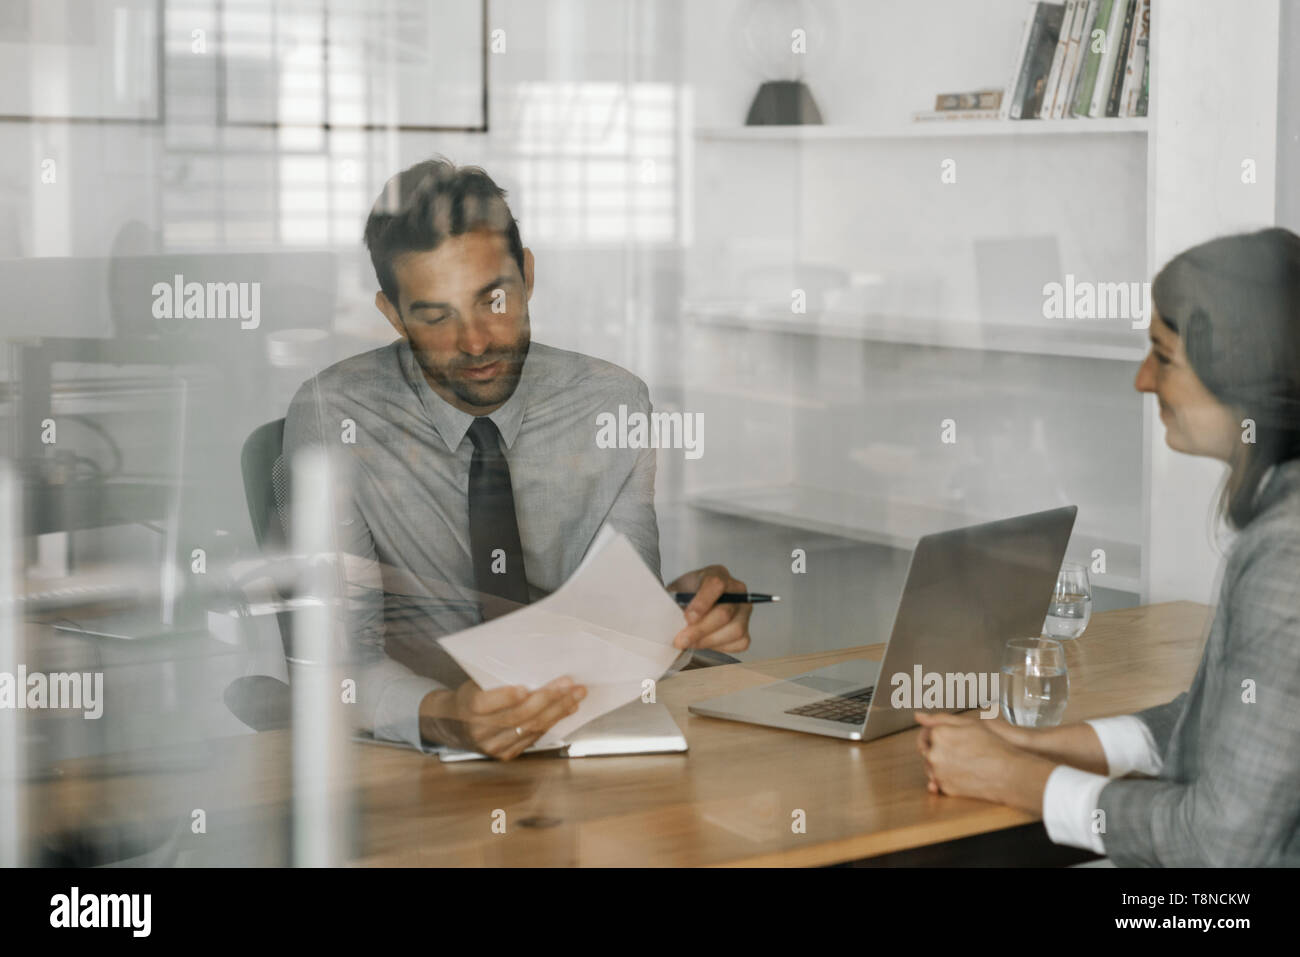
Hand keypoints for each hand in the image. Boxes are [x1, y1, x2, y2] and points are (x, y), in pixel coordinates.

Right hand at [453, 676, 585, 760]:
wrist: (454, 724)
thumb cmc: (471, 696)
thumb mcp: (475, 684)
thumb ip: (498, 681)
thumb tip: (535, 668)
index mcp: (467, 707)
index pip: (484, 703)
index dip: (505, 697)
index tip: (525, 688)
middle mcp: (479, 731)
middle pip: (516, 716)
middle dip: (547, 699)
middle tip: (569, 685)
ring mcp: (493, 746)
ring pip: (529, 728)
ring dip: (557, 711)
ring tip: (576, 695)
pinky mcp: (505, 754)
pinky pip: (533, 738)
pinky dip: (552, 722)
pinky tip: (566, 709)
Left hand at [665, 564, 751, 653]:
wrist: (687, 606)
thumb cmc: (681, 597)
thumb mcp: (674, 593)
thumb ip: (674, 603)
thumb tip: (677, 622)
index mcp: (718, 574)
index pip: (717, 584)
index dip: (702, 603)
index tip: (688, 617)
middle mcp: (737, 590)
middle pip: (725, 612)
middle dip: (701, 629)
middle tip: (682, 639)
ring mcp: (744, 610)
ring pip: (735, 629)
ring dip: (708, 641)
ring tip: (689, 643)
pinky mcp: (746, 630)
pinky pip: (739, 642)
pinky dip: (719, 647)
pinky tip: (703, 642)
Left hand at [915, 711, 1053, 813]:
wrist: (1008, 773)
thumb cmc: (992, 745)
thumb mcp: (968, 723)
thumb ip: (940, 719)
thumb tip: (918, 716)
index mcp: (937, 735)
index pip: (924, 734)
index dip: (934, 735)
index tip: (945, 737)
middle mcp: (933, 754)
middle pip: (926, 751)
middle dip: (936, 749)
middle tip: (957, 750)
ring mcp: (938, 773)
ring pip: (931, 767)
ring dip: (940, 763)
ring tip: (962, 761)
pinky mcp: (945, 788)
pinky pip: (939, 781)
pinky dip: (946, 777)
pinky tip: (962, 772)